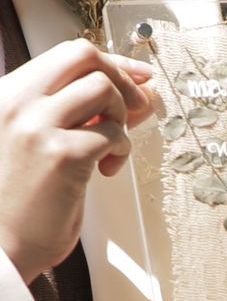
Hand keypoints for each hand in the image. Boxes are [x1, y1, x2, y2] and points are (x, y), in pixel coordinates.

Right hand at [0, 39, 153, 282]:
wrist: (2, 245)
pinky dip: (121, 151)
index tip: (139, 77)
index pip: (66, 56)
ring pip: (102, 89)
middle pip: (84, 56)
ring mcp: (36, 125)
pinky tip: (107, 171)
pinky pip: (113, 134)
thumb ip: (82, 116)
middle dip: (122, 80)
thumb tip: (136, 95)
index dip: (112, 62)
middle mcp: (16, 102)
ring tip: (111, 149)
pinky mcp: (61, 154)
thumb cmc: (23, 202)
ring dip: (121, 119)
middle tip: (138, 108)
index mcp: (8, 95)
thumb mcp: (45, 144)